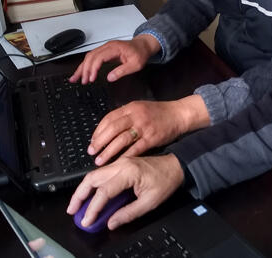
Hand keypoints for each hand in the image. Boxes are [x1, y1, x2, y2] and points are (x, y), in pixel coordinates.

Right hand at [66, 154, 183, 229]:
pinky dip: (91, 185)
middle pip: (92, 178)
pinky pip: (101, 173)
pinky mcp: (120, 164)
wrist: (175, 166)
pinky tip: (89, 195)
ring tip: (77, 204)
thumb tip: (111, 223)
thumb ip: (128, 213)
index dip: (93, 208)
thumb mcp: (150, 202)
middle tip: (72, 211)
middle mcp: (121, 164)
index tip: (87, 220)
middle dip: (79, 195)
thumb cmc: (166, 181)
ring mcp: (119, 163)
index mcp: (128, 172)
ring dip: (83, 189)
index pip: (103, 191)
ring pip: (94, 174)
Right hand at [69, 34, 160, 84]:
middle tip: (82, 81)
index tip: (91, 78)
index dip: (93, 68)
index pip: (99, 57)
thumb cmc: (140, 53)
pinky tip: (82, 72)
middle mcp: (108, 46)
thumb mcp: (135, 64)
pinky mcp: (105, 51)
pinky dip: (86, 65)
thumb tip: (110, 77)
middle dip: (84, 69)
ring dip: (82, 67)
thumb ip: (122, 71)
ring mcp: (105, 48)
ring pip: (89, 56)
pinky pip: (92, 57)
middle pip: (91, 56)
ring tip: (75, 78)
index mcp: (115, 48)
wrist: (143, 45)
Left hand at [89, 95, 209, 163]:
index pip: (109, 118)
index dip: (98, 131)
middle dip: (99, 141)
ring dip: (108, 151)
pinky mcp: (152, 138)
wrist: (179, 114)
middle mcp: (136, 116)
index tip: (92, 141)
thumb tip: (107, 129)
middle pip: (112, 128)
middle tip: (91, 151)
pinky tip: (118, 164)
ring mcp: (144, 127)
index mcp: (131, 107)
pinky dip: (125, 157)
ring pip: (121, 139)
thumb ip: (125, 116)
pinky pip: (135, 149)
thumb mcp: (140, 108)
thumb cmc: (159, 113)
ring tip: (100, 160)